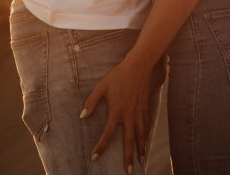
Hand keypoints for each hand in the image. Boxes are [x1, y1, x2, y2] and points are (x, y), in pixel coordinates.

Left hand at [81, 53, 152, 171]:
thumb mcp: (101, 87)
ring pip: (141, 135)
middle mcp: (129, 115)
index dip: (101, 147)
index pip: (107, 134)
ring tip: (141, 161)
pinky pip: (146, 125)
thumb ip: (91, 102)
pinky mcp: (145, 107)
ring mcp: (139, 112)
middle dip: (129, 157)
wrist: (138, 66)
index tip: (95, 158)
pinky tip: (146, 141)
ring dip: (141, 149)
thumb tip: (82, 116)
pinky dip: (146, 135)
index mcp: (116, 112)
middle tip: (128, 171)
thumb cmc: (118, 76)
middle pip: (129, 141)